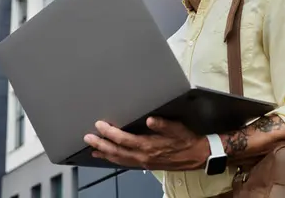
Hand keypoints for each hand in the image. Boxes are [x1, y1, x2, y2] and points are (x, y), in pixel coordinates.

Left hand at [83, 117, 209, 170]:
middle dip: (100, 145)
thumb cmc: (187, 140)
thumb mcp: (177, 129)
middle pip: (117, 151)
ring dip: (105, 154)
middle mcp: (143, 156)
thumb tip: (149, 119)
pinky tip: (110, 157)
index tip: (100, 124)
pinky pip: (125, 163)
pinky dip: (114, 160)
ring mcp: (143, 162)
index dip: (110, 132)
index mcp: (149, 145)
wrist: (196, 156)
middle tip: (88, 138)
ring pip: (119, 159)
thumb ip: (163, 124)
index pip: (124, 139)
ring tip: (93, 150)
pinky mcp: (146, 165)